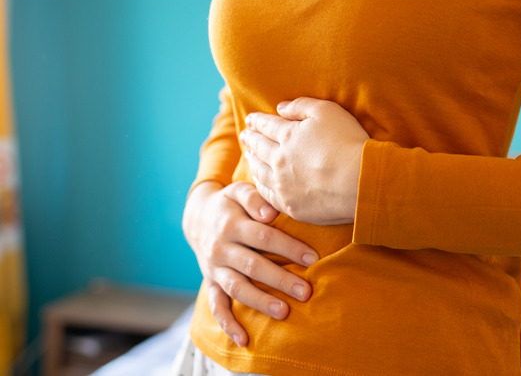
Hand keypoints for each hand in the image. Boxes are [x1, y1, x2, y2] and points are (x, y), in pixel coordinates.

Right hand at [182, 181, 319, 345]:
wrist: (196, 217)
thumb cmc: (229, 203)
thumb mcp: (237, 191)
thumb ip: (254, 197)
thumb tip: (270, 212)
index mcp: (231, 225)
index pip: (263, 237)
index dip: (288, 247)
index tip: (313, 259)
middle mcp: (220, 248)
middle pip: (253, 266)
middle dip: (280, 280)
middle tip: (306, 291)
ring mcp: (214, 268)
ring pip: (237, 288)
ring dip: (260, 302)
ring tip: (284, 312)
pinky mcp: (210, 283)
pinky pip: (216, 306)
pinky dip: (228, 324)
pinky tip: (244, 339)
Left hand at [241, 97, 368, 224]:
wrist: (359, 182)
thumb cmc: (348, 143)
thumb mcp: (327, 112)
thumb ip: (301, 106)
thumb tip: (280, 108)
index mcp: (288, 136)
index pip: (267, 125)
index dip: (257, 121)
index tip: (250, 119)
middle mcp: (279, 160)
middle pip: (259, 147)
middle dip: (250, 139)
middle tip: (244, 135)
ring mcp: (283, 185)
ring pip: (259, 171)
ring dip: (252, 161)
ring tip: (249, 156)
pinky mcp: (291, 205)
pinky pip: (267, 195)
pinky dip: (259, 185)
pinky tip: (259, 182)